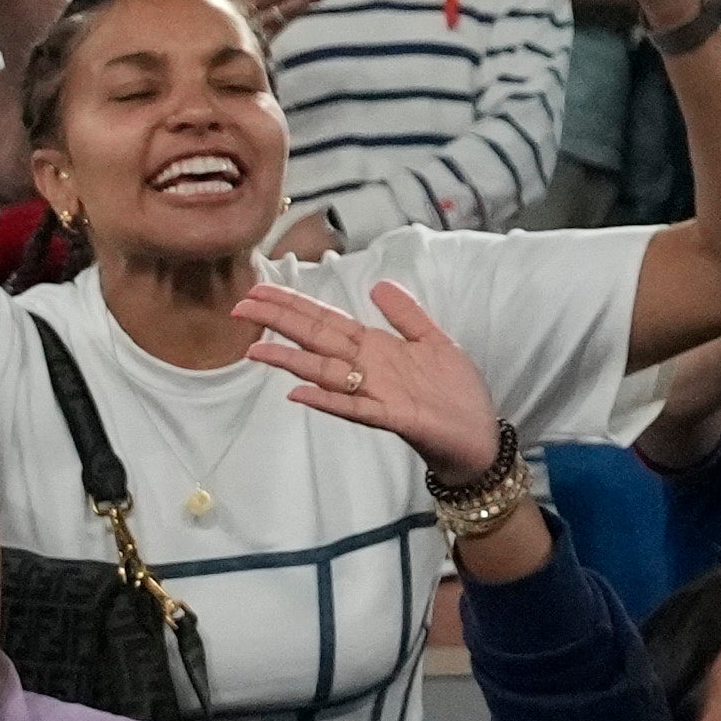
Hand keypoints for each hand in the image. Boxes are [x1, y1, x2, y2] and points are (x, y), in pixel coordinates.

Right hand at [237, 270, 514, 488]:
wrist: (479, 437)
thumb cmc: (455, 392)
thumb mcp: (435, 341)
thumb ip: (406, 314)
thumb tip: (377, 283)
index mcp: (376, 347)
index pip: (326, 320)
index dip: (293, 305)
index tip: (258, 289)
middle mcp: (368, 369)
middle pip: (317, 340)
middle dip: (280, 323)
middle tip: (241, 308)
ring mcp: (376, 394)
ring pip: (326, 373)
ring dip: (291, 361)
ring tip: (256, 349)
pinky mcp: (393, 417)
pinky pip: (355, 408)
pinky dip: (328, 400)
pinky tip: (299, 394)